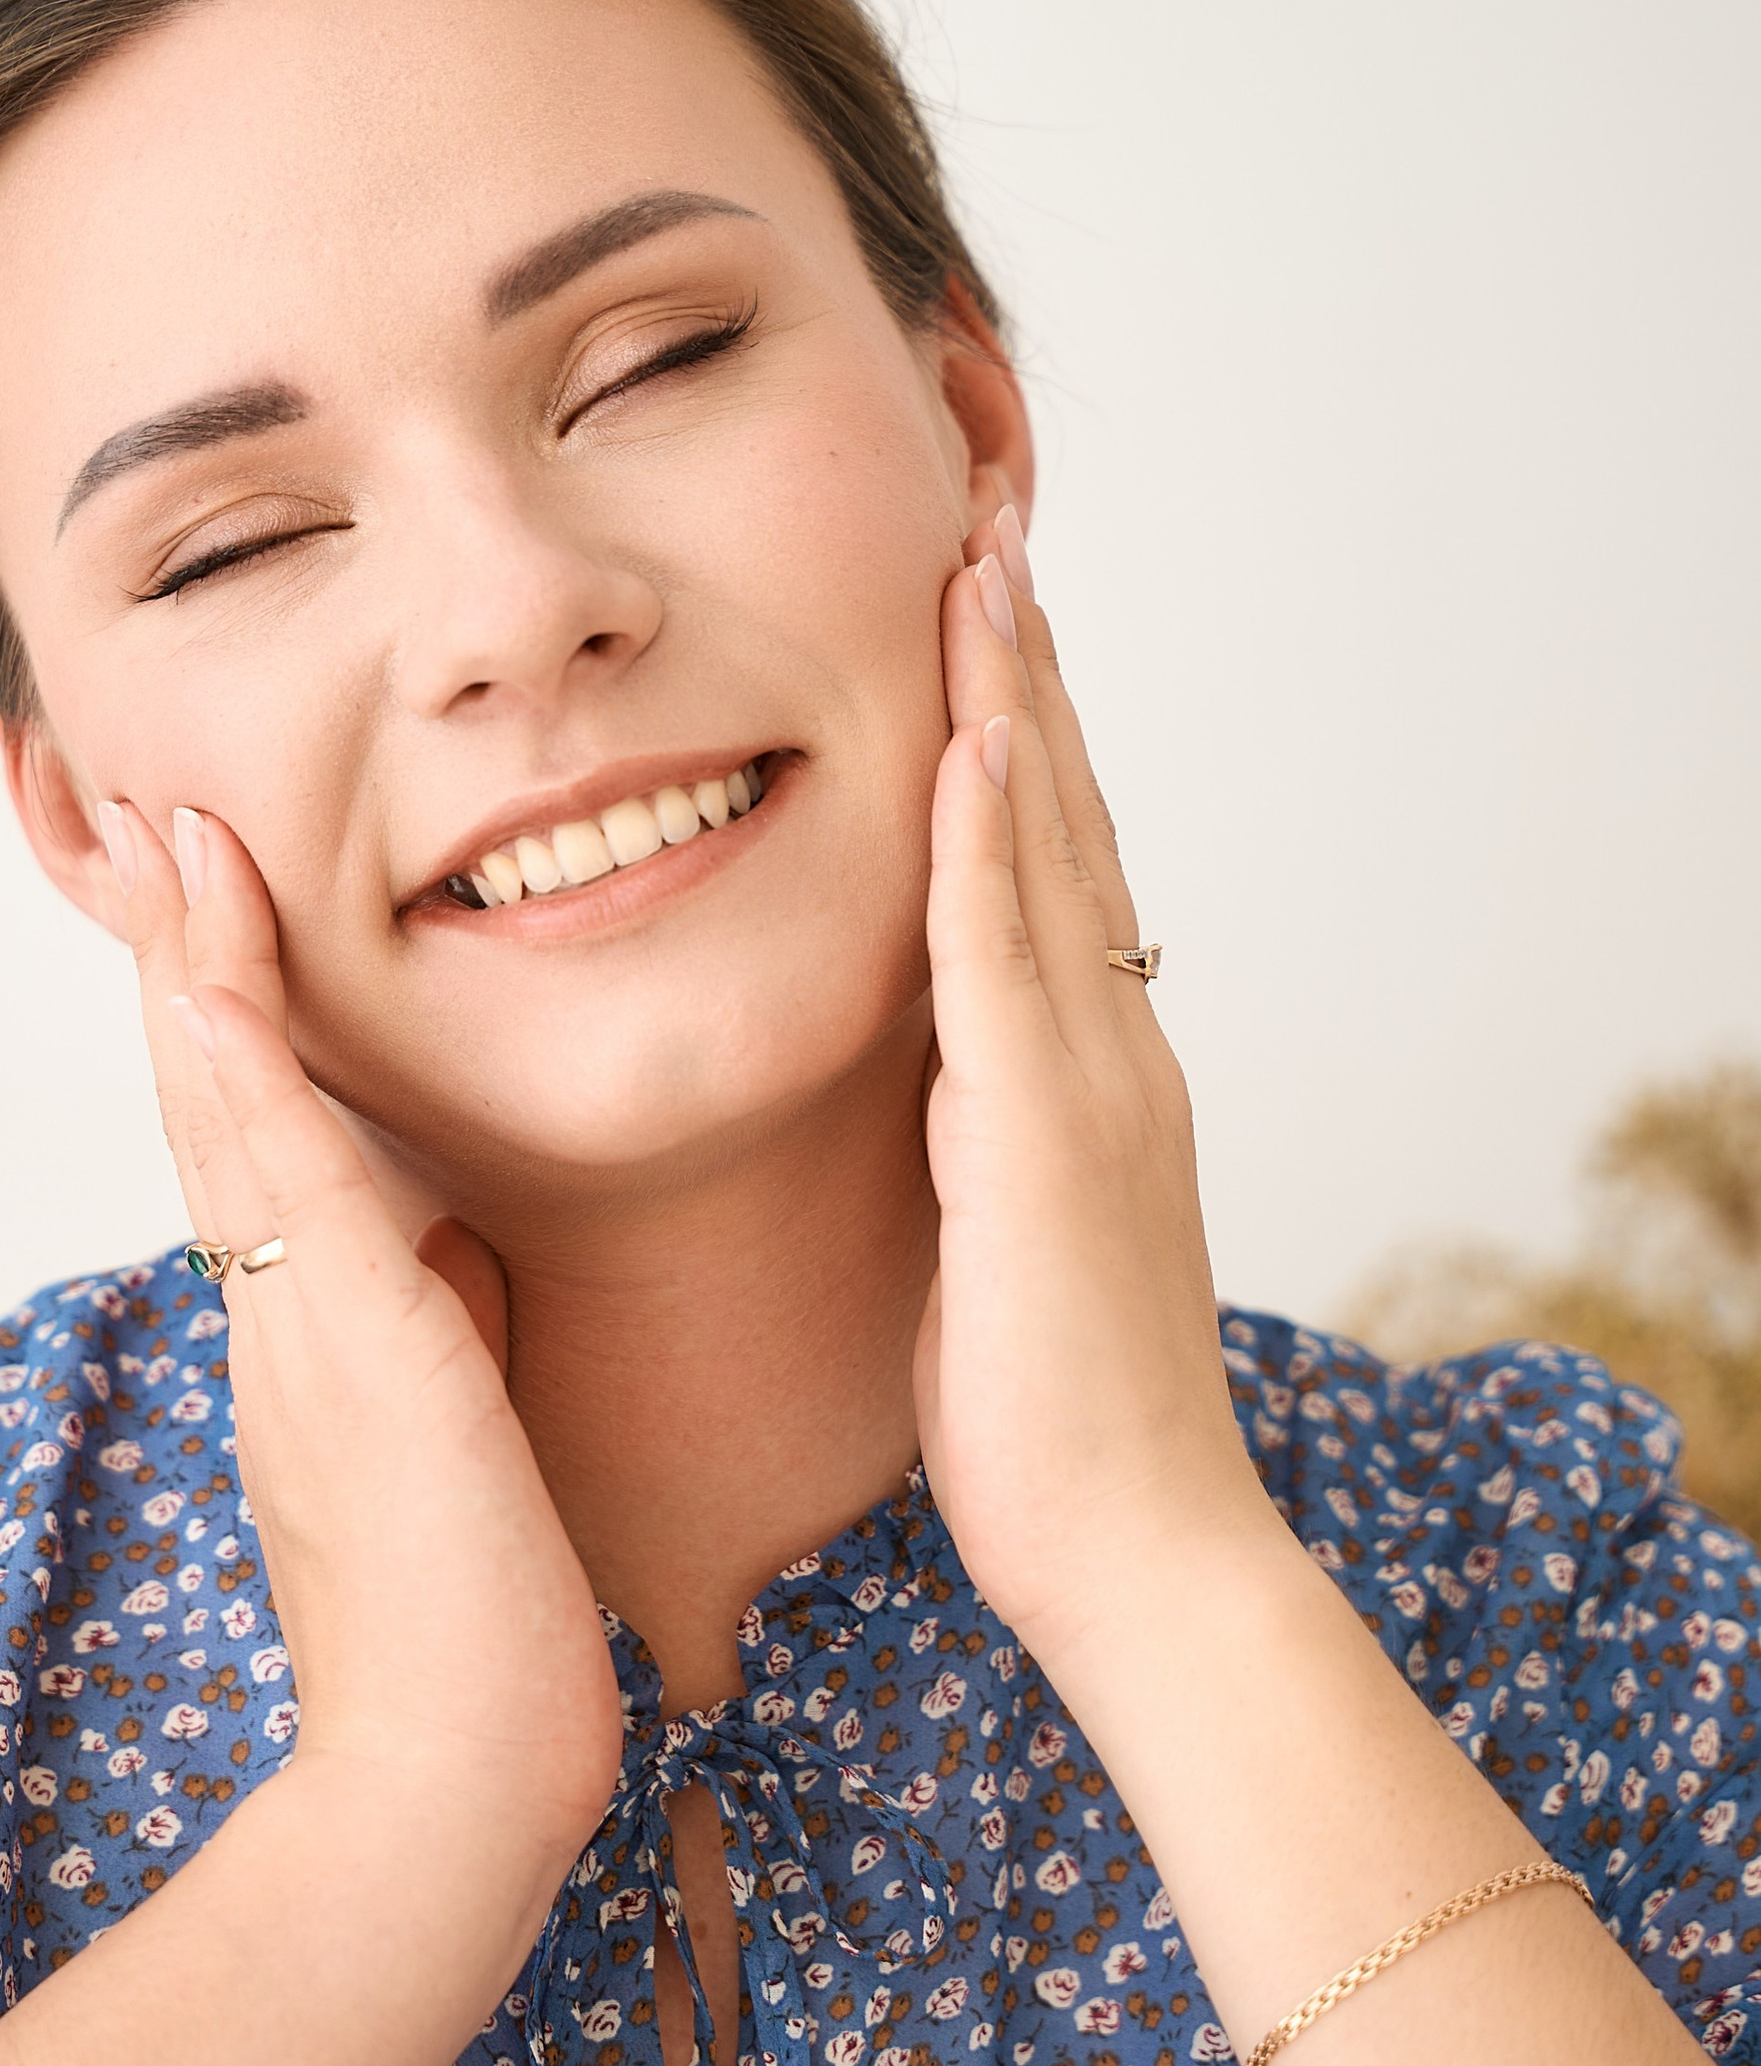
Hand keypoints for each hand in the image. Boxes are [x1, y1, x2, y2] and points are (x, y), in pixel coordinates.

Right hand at [97, 797, 623, 1871]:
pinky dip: (244, 1060)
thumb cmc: (471, 1633)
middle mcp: (274, 1317)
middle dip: (181, 954)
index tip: (205, 898)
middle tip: (144, 815)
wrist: (453, 1777)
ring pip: (227, 1111)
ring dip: (196, 965)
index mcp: (303, 1336)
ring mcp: (301, 1329)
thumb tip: (459, 1236)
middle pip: (208, 1098)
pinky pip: (286, 1177)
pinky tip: (216, 963)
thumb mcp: (455, 1440)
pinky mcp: (358, 1346)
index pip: (249, 1142)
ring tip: (171, 836)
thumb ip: (443, 1330)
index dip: (220, 1016)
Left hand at [912, 517, 1288, 1698]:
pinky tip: (971, 735)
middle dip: (1025, 664)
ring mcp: (1088, 1086)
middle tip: (992, 514)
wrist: (1139, 1551)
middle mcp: (1109, 1052)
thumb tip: (926, 1084)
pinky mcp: (1039, 1139)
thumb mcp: (997, 1245)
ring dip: (1013, 699)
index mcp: (1091, 1076)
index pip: (1056, 863)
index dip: (1023, 728)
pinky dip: (988, 839)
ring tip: (984, 557)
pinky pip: (1004, 958)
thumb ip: (975, 1145)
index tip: (982, 607)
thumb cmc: (1055, 1425)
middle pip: (1067, 817)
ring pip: (1045, 852)